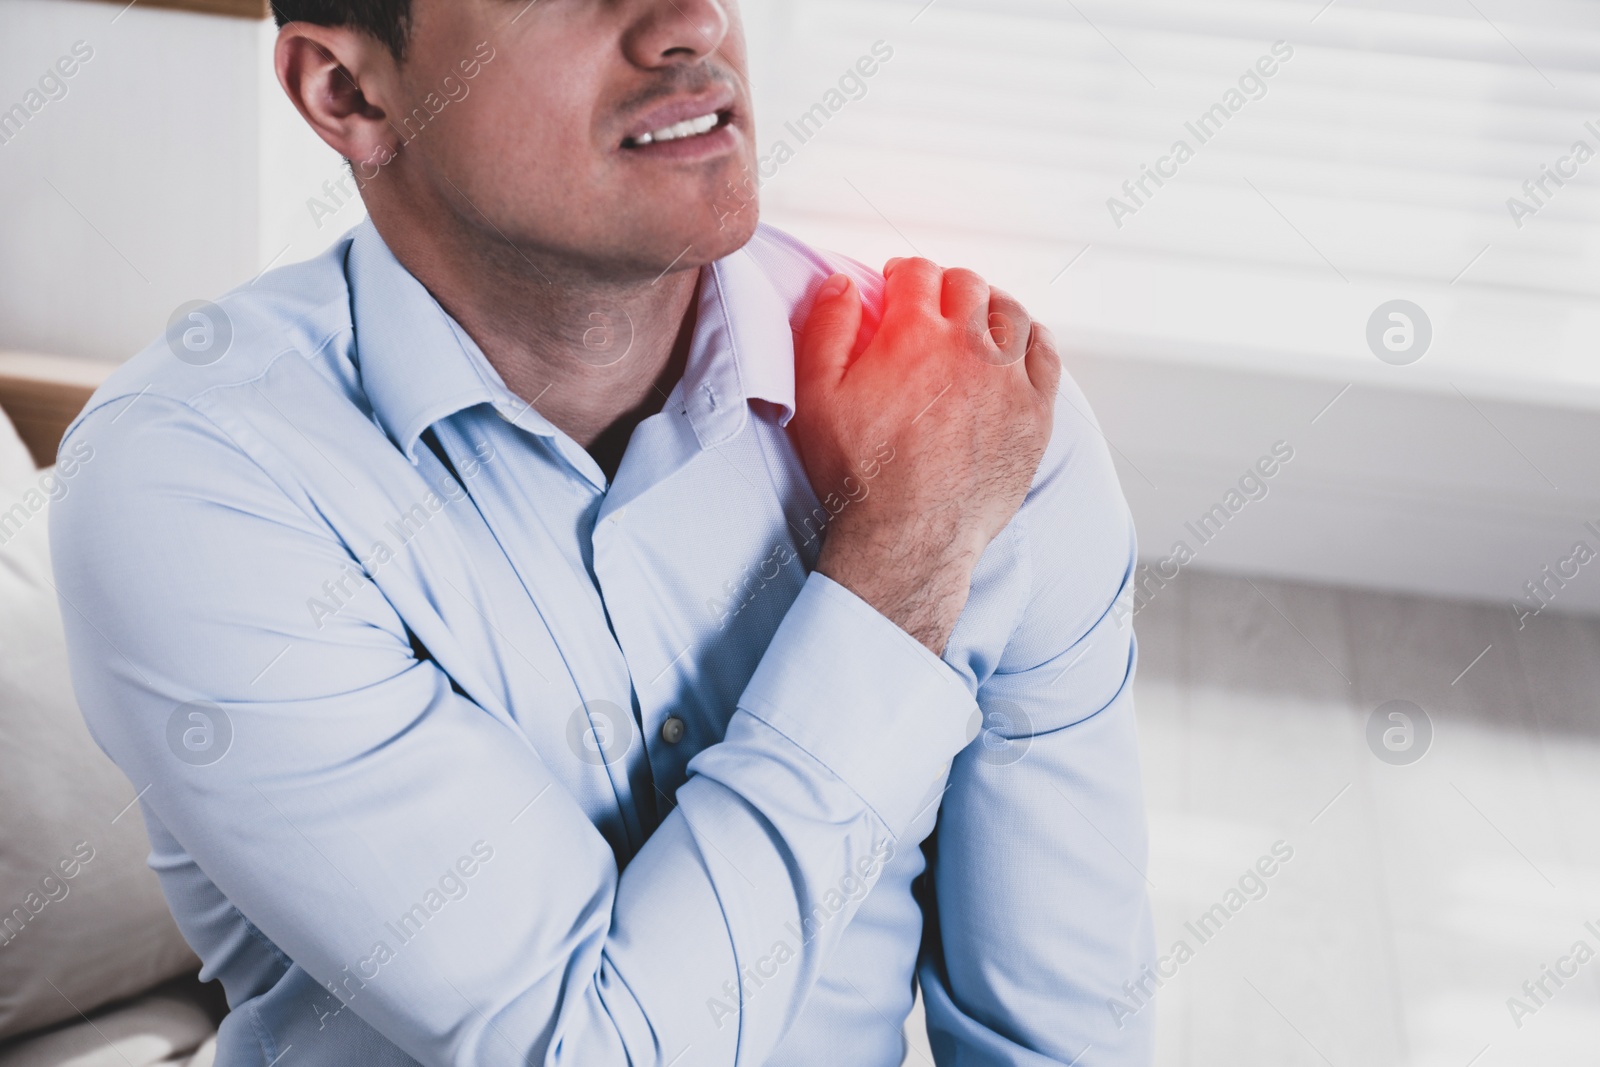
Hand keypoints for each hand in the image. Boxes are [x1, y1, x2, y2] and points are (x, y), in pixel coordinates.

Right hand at [790, 259, 1059, 653]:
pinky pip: (1045, 353)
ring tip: (972, 319)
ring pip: (1009, 312)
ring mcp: (1009, 380)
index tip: (897, 284)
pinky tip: (1015, 345)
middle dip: (944, 286)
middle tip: (931, 303)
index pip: (918, 272)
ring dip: (988, 306)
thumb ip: (828, 329)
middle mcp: (969, 347)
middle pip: (967, 285)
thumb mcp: (817, 397)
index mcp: (914, 335)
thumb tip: (844, 284)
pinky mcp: (1036, 413)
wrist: (909, 538)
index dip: (903, 273)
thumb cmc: (860, 476)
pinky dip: (1030, 338)